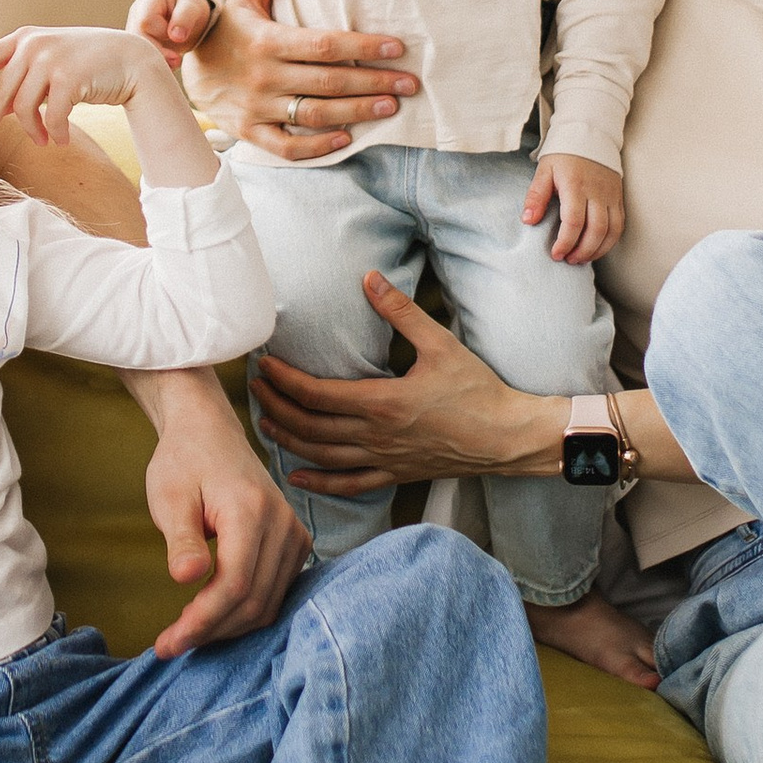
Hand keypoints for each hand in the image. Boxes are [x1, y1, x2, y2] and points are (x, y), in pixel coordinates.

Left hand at [0, 23, 167, 156]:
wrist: (131, 60)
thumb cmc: (88, 66)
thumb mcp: (50, 64)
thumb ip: (23, 79)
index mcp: (23, 39)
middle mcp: (33, 45)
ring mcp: (50, 59)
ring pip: (23, 109)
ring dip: (33, 131)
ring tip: (44, 141)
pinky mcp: (68, 77)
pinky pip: (50, 117)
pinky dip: (55, 133)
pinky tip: (61, 140)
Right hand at [130, 0, 217, 63]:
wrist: (188, 15)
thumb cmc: (190, 7)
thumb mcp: (194, 7)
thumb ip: (185, 18)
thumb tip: (175, 36)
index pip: (145, 22)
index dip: (160, 35)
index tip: (179, 40)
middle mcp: (136, 13)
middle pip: (136, 38)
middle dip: (156, 53)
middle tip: (176, 60)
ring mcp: (134, 28)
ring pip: (135, 50)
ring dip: (155, 61)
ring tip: (175, 63)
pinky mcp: (137, 43)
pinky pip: (140, 56)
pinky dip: (153, 63)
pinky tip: (168, 65)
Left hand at [140, 374, 311, 656]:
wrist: (210, 433)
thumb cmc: (184, 462)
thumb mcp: (169, 496)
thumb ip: (181, 538)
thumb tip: (185, 578)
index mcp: (251, 509)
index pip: (234, 585)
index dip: (201, 622)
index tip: (167, 644)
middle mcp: (283, 523)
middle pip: (254, 601)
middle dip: (210, 631)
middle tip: (169, 646)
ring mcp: (295, 534)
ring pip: (268, 604)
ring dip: (227, 628)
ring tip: (186, 634)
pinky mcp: (296, 543)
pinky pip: (276, 593)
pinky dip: (245, 613)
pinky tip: (213, 618)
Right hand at [184, 0, 419, 161]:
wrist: (182, 68)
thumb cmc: (224, 29)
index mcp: (266, 41)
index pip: (324, 45)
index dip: (363, 47)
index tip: (396, 48)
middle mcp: (263, 76)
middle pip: (328, 81)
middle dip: (374, 83)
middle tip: (409, 84)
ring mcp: (256, 107)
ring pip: (314, 114)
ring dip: (356, 112)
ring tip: (391, 107)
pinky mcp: (249, 131)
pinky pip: (286, 146)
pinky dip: (317, 147)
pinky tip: (346, 139)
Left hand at [250, 271, 561, 493]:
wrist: (507, 436)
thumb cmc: (477, 389)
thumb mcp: (440, 344)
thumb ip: (401, 312)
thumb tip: (370, 278)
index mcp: (382, 402)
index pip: (316, 393)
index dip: (284, 380)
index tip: (263, 365)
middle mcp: (376, 435)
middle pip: (309, 426)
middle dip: (276, 406)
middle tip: (255, 388)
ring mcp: (384, 459)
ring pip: (322, 456)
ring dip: (288, 440)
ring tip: (265, 423)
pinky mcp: (396, 474)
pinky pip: (350, 484)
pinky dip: (319, 484)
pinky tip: (297, 477)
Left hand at [523, 152, 623, 265]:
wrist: (590, 135)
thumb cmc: (563, 155)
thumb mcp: (544, 171)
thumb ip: (536, 196)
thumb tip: (528, 221)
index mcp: (575, 186)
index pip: (574, 221)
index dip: (565, 242)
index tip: (556, 254)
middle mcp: (597, 192)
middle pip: (596, 230)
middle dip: (582, 251)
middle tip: (568, 260)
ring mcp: (611, 196)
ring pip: (612, 231)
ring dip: (598, 250)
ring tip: (582, 259)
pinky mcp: (618, 198)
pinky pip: (620, 225)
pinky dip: (610, 241)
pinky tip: (597, 248)